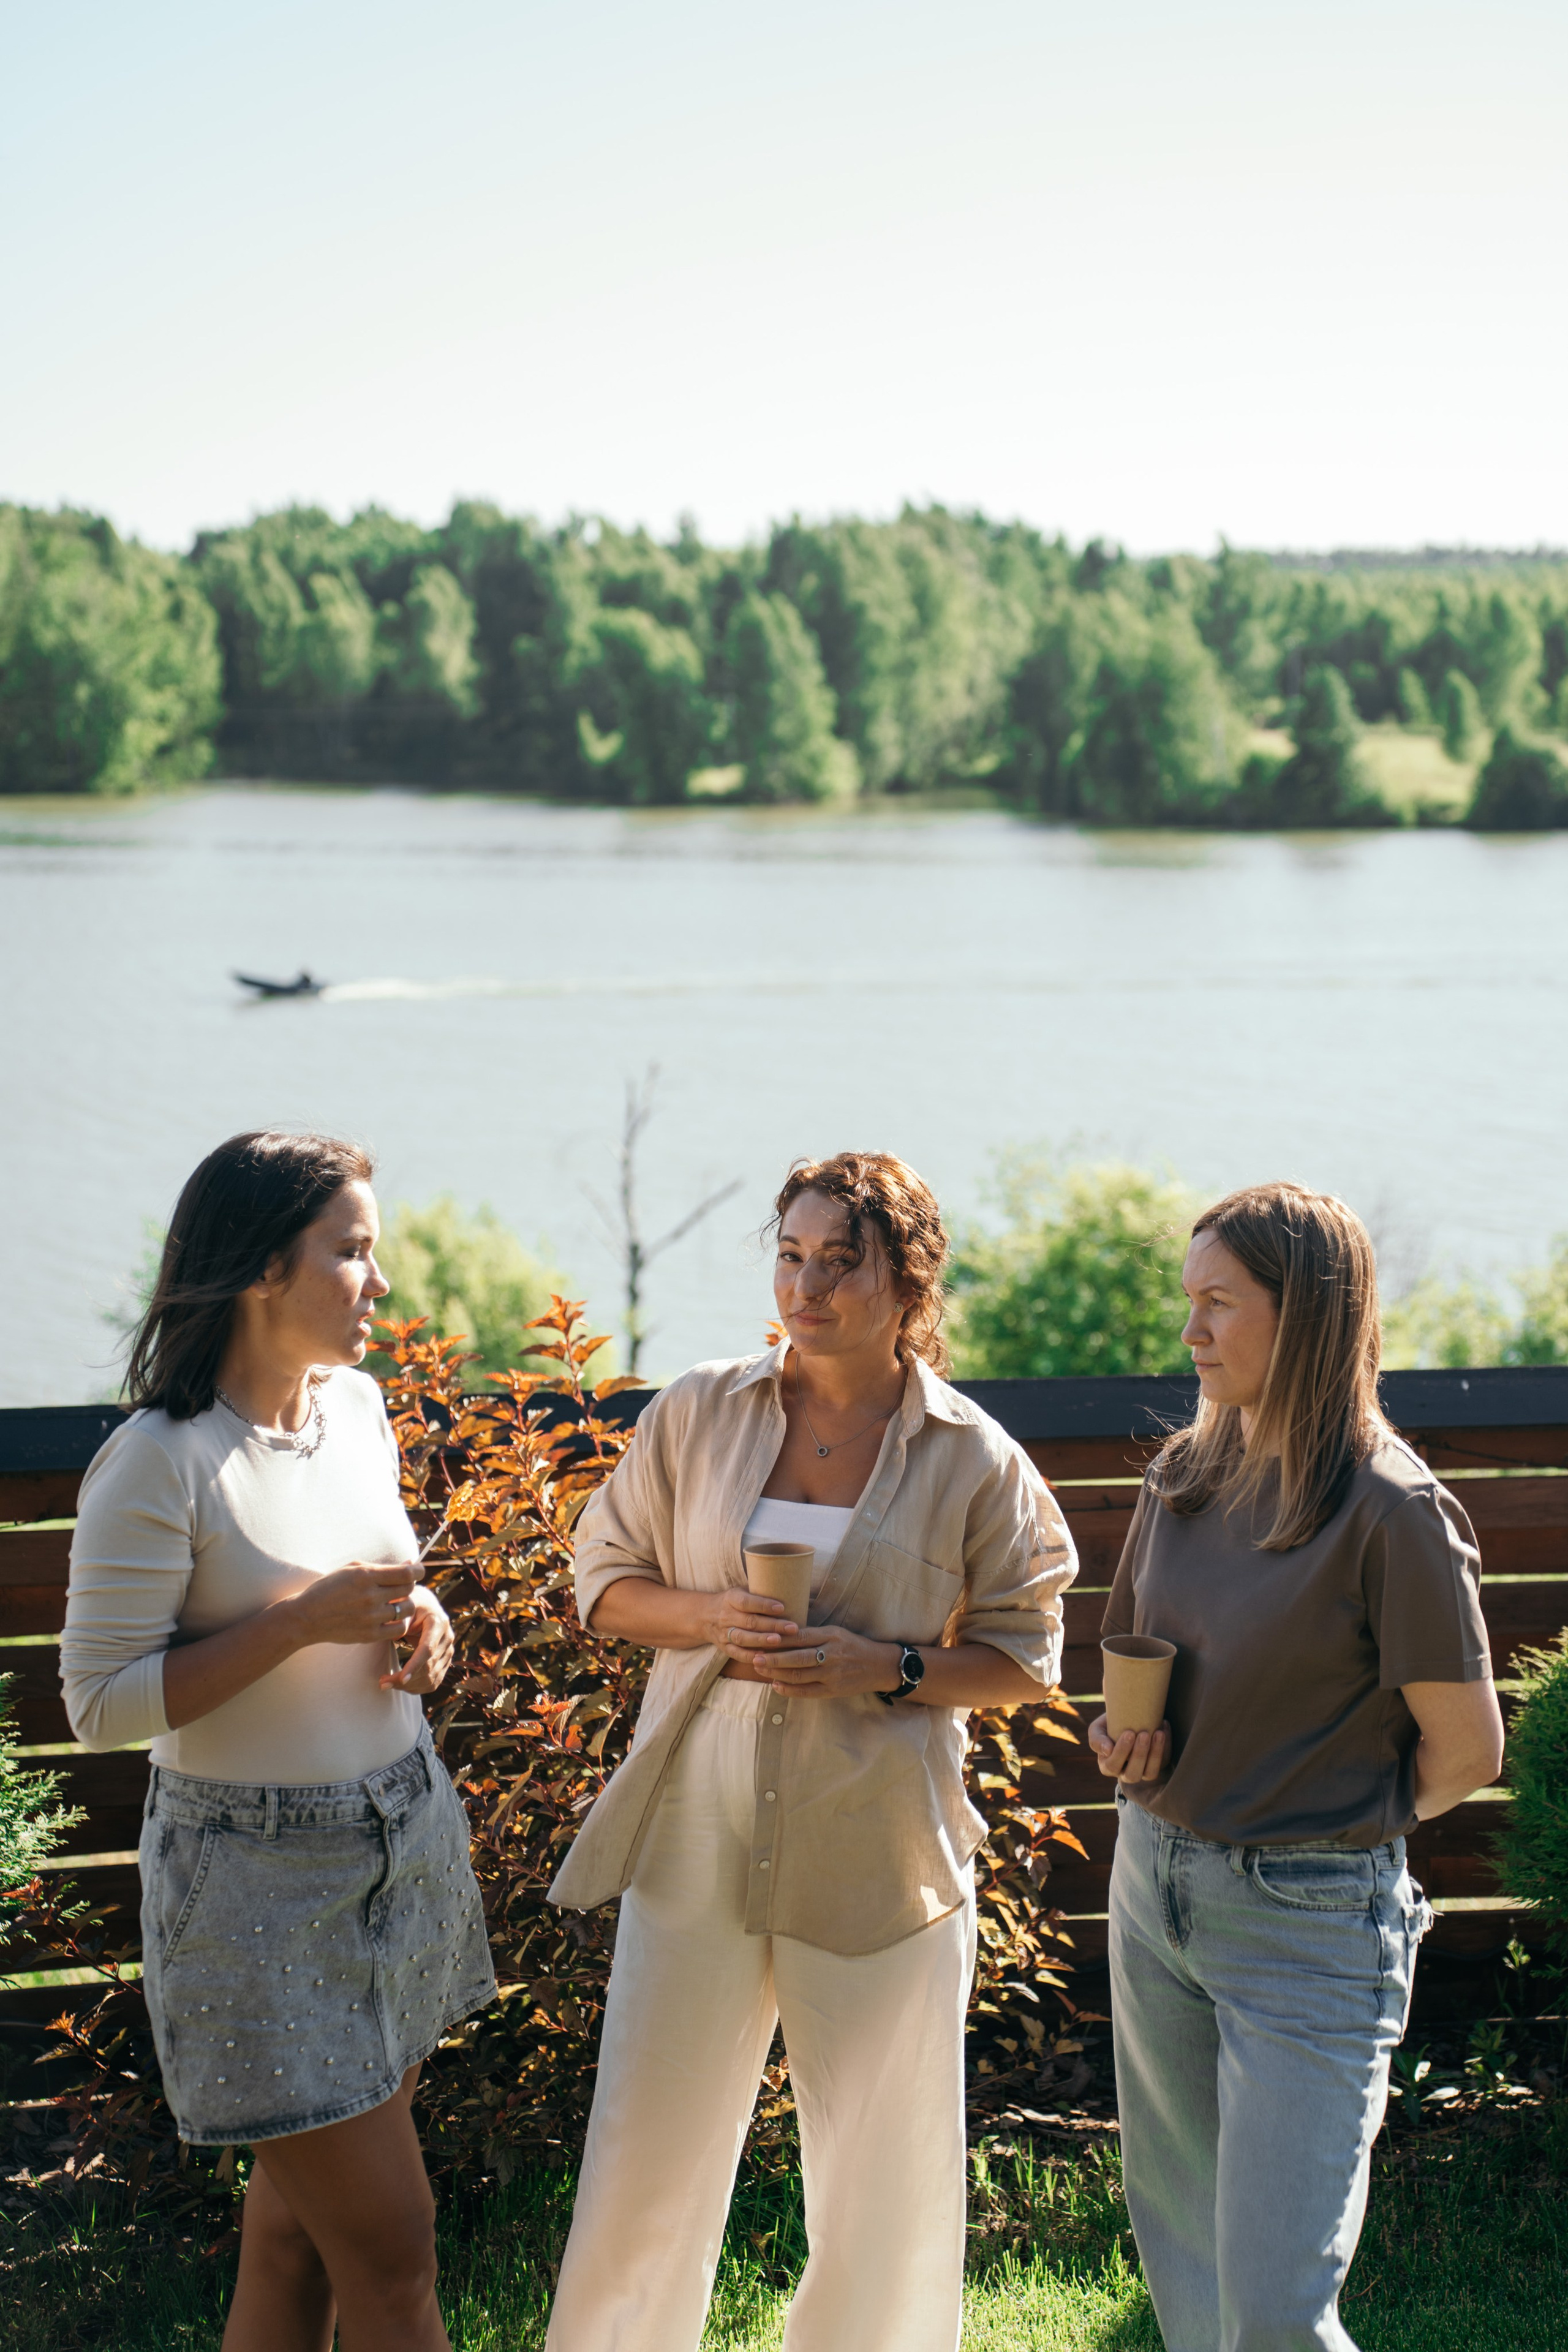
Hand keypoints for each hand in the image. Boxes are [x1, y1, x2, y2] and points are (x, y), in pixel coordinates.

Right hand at [287, 1562, 419, 1649]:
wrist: (307, 1617)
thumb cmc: (330, 1588)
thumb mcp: (352, 1569)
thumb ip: (382, 1567)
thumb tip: (411, 1564)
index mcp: (366, 1576)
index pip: (407, 1573)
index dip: (418, 1570)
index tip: (417, 1570)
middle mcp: (370, 1596)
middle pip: (409, 1589)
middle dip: (408, 1585)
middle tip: (400, 1586)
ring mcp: (371, 1617)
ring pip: (407, 1609)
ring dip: (405, 1604)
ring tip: (394, 1602)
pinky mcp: (370, 1635)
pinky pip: (399, 1629)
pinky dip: (399, 1622)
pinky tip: (391, 1617)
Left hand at [381, 1586, 454, 1694]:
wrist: (423, 1605)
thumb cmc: (408, 1605)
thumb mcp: (403, 1606)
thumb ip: (399, 1619)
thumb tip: (393, 1633)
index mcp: (438, 1622)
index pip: (427, 1649)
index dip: (414, 1666)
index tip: (400, 1679)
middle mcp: (447, 1637)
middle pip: (429, 1667)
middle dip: (404, 1680)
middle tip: (382, 1683)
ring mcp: (448, 1650)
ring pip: (431, 1678)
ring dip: (409, 1687)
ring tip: (387, 1683)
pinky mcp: (445, 1661)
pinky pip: (434, 1682)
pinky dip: (417, 1688)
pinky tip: (401, 1685)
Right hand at [703, 1586, 799, 1665]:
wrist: (704, 1616)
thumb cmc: (733, 1601)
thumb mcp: (741, 1591)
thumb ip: (759, 1591)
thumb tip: (790, 1588)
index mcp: (731, 1598)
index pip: (747, 1602)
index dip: (764, 1605)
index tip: (782, 1607)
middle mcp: (726, 1616)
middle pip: (749, 1622)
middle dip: (772, 1625)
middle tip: (792, 1628)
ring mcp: (724, 1633)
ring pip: (743, 1638)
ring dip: (762, 1640)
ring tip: (779, 1641)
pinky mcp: (724, 1647)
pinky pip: (737, 1653)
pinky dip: (750, 1656)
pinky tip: (764, 1656)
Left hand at [756, 1624, 903, 1699]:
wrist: (879, 1665)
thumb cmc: (853, 1645)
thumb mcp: (836, 1632)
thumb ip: (812, 1633)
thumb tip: (782, 1631)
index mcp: (831, 1636)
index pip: (800, 1637)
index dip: (779, 1639)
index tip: (761, 1637)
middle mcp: (831, 1654)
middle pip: (797, 1657)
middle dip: (773, 1658)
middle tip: (754, 1657)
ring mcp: (832, 1674)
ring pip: (800, 1675)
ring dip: (777, 1673)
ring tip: (760, 1670)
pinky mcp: (834, 1691)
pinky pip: (807, 1691)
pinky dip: (790, 1690)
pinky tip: (776, 1686)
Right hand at [1088, 1712, 1169, 1782]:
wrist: (1127, 1719)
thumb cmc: (1109, 1726)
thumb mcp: (1097, 1729)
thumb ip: (1096, 1739)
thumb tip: (1107, 1750)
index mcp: (1108, 1766)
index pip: (1112, 1766)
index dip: (1121, 1752)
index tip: (1128, 1733)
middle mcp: (1125, 1773)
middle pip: (1132, 1774)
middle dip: (1139, 1754)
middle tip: (1144, 1734)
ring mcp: (1143, 1771)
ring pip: (1150, 1773)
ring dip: (1155, 1754)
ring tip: (1158, 1734)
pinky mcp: (1157, 1765)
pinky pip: (1164, 1761)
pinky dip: (1166, 1746)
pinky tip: (1164, 1728)